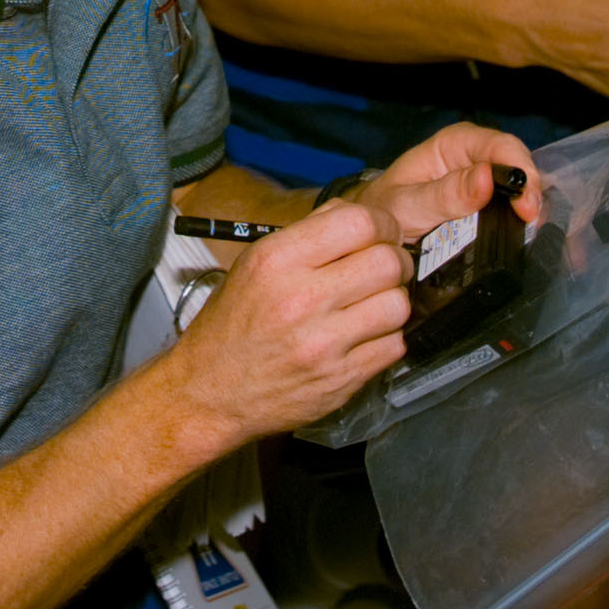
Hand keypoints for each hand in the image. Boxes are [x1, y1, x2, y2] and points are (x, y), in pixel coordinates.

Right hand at [164, 198, 414, 455]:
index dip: (382, 223)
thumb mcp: (254, 264)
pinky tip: (365, 336)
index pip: (359, 222)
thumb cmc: (232, 326)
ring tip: (373, 304)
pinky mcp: (341, 380)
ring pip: (398, 305)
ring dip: (393, 301)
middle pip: (388, 262)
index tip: (381, 232)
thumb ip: (308, 235)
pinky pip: (394, 346)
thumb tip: (359, 216)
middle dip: (395, 260)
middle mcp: (301, 299)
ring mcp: (323, 344)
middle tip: (385, 268)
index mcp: (277, 260)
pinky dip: (387, 337)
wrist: (210, 392)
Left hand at [342, 123, 543, 243]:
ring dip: (530, 210)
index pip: (499, 145)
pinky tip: (527, 238)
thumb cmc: (384, 210)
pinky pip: (512, 210)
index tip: (527, 205)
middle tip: (533, 224)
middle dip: (531, 193)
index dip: (520, 171)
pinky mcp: (488, 207)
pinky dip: (522, 223)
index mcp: (453, 144)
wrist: (371, 234)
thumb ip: (444, 194)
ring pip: (520, 189)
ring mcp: (484, 183)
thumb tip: (487, 177)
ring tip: (533, 234)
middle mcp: (474, 158)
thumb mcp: (408, 204)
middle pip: (517, 166)